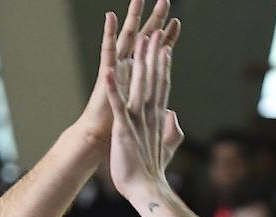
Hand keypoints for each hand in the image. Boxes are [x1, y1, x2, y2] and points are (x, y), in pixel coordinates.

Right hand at [76, 0, 180, 155]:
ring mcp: (116, 71)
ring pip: (126, 39)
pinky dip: (109, 34)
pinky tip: (111, 17)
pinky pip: (107, 51)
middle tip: (165, 0)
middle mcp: (127, 72)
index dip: (166, 40)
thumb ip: (161, 119)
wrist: (98, 144)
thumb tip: (169, 111)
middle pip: (144, 42)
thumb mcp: (147, 128)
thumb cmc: (119, 135)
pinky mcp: (105, 75)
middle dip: (154, 21)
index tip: (177, 23)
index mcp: (139, 82)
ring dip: (132, 19)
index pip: (156, 56)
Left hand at [106, 28, 184, 206]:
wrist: (147, 189)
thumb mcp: (166, 147)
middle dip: (154, 56)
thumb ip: (172, 130)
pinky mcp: (123, 128)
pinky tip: (109, 70)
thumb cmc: (152, 171)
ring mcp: (136, 120)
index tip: (165, 48)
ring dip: (139, 62)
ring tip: (140, 41)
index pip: (162, 87)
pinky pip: (117, 104)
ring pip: (138, 86)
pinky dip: (113, 87)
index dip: (163, 67)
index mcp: (157, 119)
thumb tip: (174, 114)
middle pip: (153, 79)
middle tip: (156, 33)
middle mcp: (149, 115)